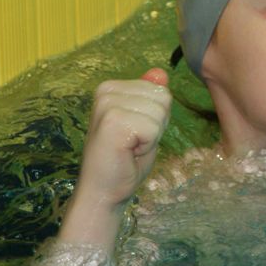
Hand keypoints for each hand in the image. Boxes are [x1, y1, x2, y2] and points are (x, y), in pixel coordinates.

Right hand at [58, 68, 170, 245]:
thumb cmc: (124, 161)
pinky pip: (153, 127)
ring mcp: (108, 105)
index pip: (160, 91)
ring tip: (129, 147)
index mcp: (111, 88)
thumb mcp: (144, 123)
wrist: (102, 192)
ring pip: (160, 112)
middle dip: (155, 125)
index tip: (135, 134)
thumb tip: (161, 73)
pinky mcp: (113, 121)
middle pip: (162, 98)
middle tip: (132, 143)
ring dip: (151, 136)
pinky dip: (147, 145)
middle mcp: (106, 91)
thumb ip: (151, 97)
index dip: (156, 118)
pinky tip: (127, 152)